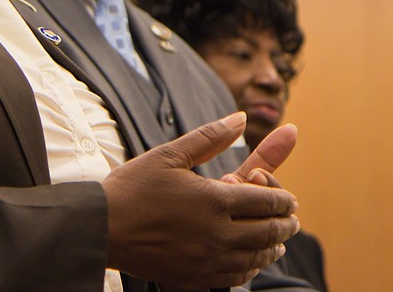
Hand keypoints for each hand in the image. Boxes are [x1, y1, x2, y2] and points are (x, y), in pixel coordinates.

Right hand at [102, 112, 298, 288]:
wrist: (102, 227)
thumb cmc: (133, 187)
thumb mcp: (169, 154)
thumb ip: (210, 137)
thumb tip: (240, 118)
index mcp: (215, 200)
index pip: (268, 200)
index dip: (283, 198)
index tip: (288, 197)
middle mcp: (219, 234)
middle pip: (270, 231)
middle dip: (285, 223)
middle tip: (290, 218)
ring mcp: (209, 261)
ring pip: (257, 257)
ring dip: (273, 246)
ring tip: (276, 240)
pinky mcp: (196, 279)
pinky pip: (237, 277)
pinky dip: (251, 267)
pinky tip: (248, 259)